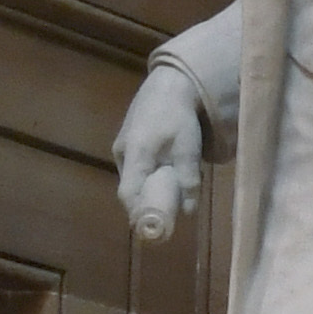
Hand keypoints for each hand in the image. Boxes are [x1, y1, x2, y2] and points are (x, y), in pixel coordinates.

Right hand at [113, 62, 205, 244]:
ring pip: (133, 179)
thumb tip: (188, 212)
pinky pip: (136, 168)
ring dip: (148, 190)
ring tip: (169, 198)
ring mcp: (123, 147)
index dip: (138, 214)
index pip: (128, 194)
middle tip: (164, 219)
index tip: (151, 229)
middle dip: (146, 205)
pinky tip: (166, 176)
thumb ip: (188, 180)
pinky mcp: (128, 143)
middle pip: (130, 189)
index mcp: (136, 154)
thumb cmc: (180, 116)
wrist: (170, 84)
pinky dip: (148, 177)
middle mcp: (123, 153)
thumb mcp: (189, 149)